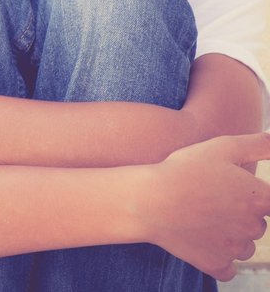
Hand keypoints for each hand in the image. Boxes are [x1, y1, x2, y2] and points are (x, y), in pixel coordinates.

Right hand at [141, 133, 269, 280]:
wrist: (152, 200)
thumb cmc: (188, 168)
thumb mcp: (224, 146)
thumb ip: (260, 145)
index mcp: (258, 198)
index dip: (256, 193)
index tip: (234, 189)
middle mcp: (252, 228)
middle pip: (258, 223)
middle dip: (243, 211)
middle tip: (213, 194)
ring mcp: (234, 250)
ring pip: (245, 244)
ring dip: (234, 234)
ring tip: (205, 214)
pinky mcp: (216, 266)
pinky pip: (229, 266)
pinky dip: (220, 255)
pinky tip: (203, 236)